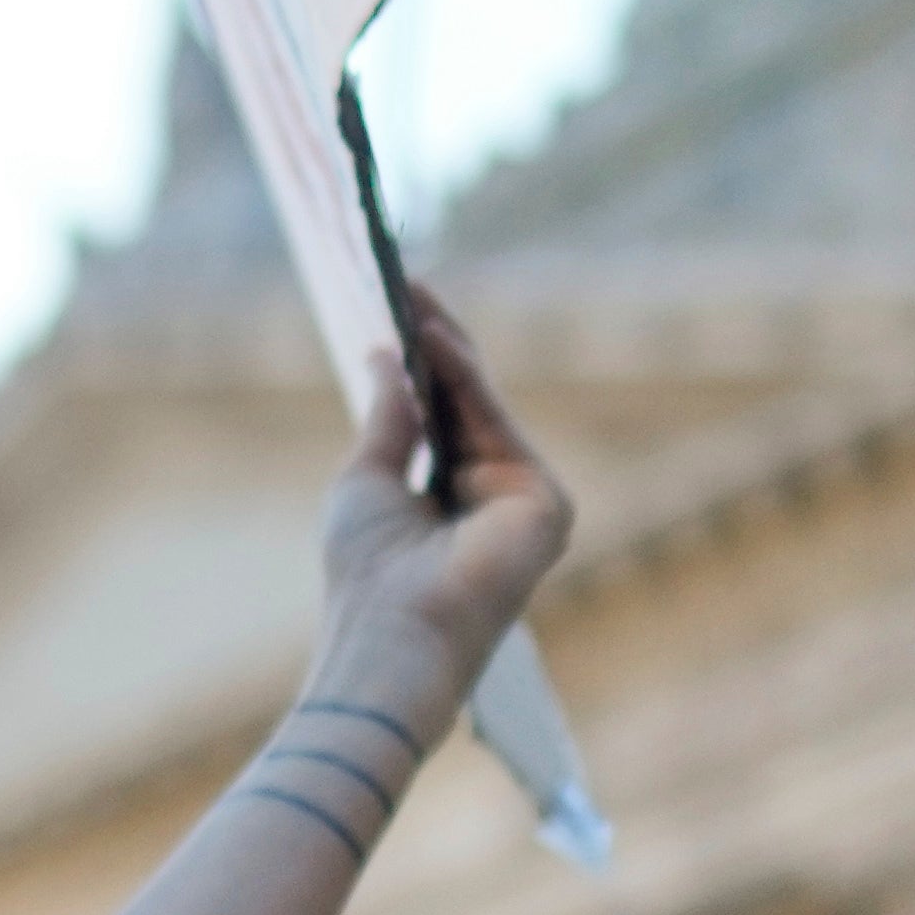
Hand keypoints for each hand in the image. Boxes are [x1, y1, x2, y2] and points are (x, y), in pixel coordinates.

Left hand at [308, 287, 572, 714]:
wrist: (390, 634)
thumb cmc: (368, 573)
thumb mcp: (368, 478)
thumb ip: (389, 417)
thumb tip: (384, 354)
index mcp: (453, 501)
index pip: (444, 416)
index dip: (421, 362)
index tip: (395, 305)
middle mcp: (495, 500)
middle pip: (469, 404)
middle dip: (435, 342)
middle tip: (403, 281)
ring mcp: (525, 502)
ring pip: (484, 405)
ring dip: (446, 347)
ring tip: (409, 292)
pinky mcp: (547, 504)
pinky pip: (497, 422)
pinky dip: (463, 377)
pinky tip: (429, 336)